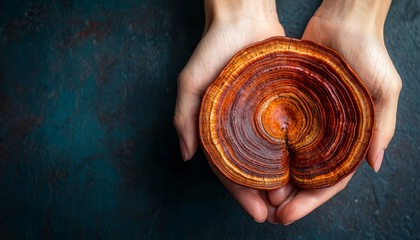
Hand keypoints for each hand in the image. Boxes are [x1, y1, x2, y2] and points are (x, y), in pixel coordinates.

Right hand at [174, 0, 284, 222]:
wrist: (243, 18)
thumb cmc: (212, 48)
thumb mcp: (190, 83)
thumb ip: (184, 118)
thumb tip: (184, 156)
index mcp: (217, 128)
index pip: (228, 169)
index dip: (240, 193)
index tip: (257, 213)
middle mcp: (240, 127)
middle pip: (252, 169)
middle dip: (264, 194)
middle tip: (278, 213)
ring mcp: (261, 118)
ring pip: (272, 156)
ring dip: (281, 179)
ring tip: (294, 199)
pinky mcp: (281, 104)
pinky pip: (287, 133)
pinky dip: (294, 153)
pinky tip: (305, 168)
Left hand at [269, 0, 401, 224]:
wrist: (343, 20)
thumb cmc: (369, 53)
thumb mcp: (384, 89)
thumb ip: (381, 127)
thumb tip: (373, 166)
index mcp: (350, 138)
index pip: (331, 180)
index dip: (310, 202)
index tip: (286, 216)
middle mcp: (326, 135)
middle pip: (306, 176)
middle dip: (288, 197)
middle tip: (267, 211)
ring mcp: (307, 122)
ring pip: (289, 159)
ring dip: (275, 179)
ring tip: (256, 194)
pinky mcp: (290, 105)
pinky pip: (277, 133)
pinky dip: (267, 151)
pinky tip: (252, 163)